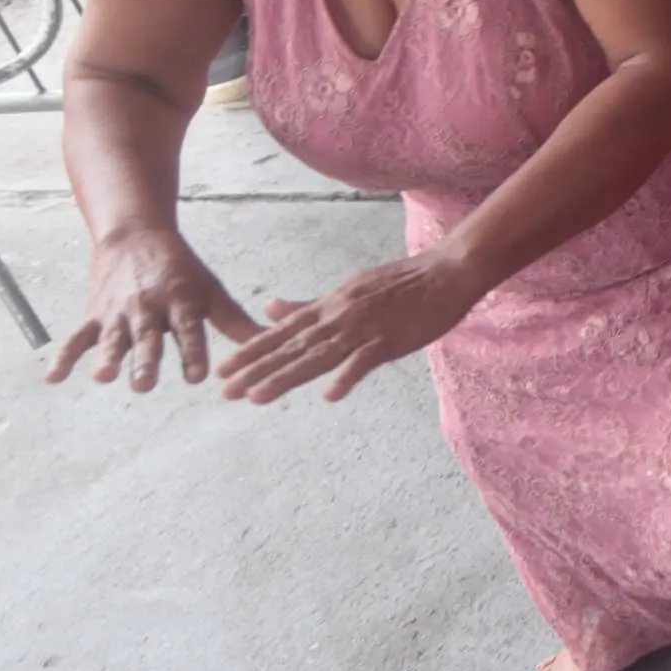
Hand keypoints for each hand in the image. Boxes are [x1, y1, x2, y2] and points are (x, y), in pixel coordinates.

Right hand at [46, 227, 260, 390]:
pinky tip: (53, 378)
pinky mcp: (95, 315)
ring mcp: (118, 313)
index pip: (189, 331)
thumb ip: (235, 322)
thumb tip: (271, 344)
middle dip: (146, 361)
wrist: (135, 236)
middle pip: (148, 338)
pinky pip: (76, 337)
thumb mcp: (210, 291)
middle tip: (144, 385)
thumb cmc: (180, 270)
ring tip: (103, 376)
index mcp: (181, 303)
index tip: (198, 376)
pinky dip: (64, 357)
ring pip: (113, 338)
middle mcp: (149, 309)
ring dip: (107, 357)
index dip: (193, 353)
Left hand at [213, 247, 482, 404]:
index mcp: (329, 306)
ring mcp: (364, 328)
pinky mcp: (391, 340)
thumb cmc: (400, 282)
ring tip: (256, 397)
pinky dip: (348, 376)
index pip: (282, 332)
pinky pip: (366, 361)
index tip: (224, 369)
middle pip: (292, 348)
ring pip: (319, 356)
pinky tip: (330, 395)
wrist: (447, 272)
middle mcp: (339, 316)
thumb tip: (269, 308)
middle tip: (225, 391)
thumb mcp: (347, 289)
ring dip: (286, 377)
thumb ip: (308, 304)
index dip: (252, 351)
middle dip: (257, 370)